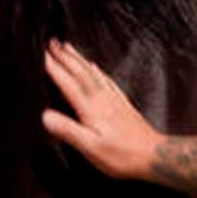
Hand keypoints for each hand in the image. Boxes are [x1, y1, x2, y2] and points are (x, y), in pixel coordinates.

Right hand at [41, 39, 162, 180]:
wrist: (154, 155)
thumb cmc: (122, 156)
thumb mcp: (91, 148)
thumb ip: (68, 130)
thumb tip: (45, 116)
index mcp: (91, 108)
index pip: (68, 84)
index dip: (54, 68)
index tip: (41, 54)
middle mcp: (101, 99)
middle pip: (80, 72)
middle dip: (64, 56)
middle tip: (52, 42)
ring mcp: (113, 99)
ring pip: (92, 73)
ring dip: (78, 59)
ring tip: (68, 47)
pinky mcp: (122, 103)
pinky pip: (106, 80)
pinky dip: (97, 70)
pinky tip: (94, 66)